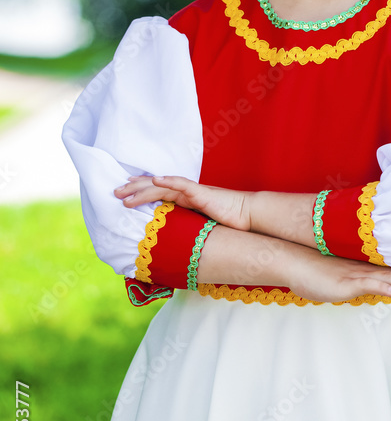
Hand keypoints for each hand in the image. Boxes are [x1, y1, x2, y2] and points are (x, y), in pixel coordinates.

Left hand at [113, 175, 249, 230]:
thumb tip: (173, 241)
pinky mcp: (201, 193)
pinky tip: (155, 179)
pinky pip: (182, 184)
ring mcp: (193, 191)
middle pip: (154, 186)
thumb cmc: (228, 222)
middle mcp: (186, 192)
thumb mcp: (201, 226)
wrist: (247, 216)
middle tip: (114, 191)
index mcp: (185, 198)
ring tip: (124, 193)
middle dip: (133, 188)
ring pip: (162, 185)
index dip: (140, 190)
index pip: (158, 191)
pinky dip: (168, 180)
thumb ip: (187, 227)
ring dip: (142, 188)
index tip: (124, 192)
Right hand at [284, 248, 390, 303]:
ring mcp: (354, 275)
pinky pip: (366, 285)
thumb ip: (355, 279)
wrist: (291, 259)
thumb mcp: (338, 277)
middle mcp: (363, 269)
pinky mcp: (344, 284)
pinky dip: (381, 287)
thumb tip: (369, 284)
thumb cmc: (312, 270)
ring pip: (386, 277)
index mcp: (363, 268)